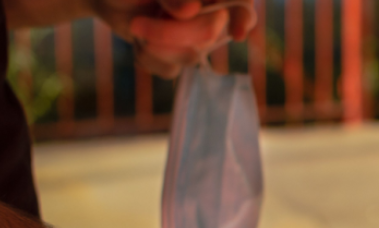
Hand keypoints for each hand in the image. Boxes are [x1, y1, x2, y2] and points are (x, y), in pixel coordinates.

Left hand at [92, 0, 255, 77]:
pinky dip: (148, 59)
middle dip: (170, 34)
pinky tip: (139, 42)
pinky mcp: (180, 57)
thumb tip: (190, 10)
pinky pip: (172, 70)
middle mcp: (213, 12)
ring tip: (136, 25)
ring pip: (190, 56)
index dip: (243, 18)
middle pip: (210, 33)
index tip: (237, 33)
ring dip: (154, 44)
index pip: (241, 3)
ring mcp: (198, 37)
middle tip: (136, 25)